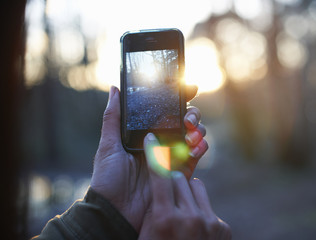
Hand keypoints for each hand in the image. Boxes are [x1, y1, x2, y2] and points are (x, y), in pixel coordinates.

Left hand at [90, 85, 207, 231]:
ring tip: (190, 133)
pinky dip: (201, 148)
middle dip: (192, 114)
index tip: (187, 88)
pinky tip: (194, 148)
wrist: (116, 211)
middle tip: (187, 119)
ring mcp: (172, 155)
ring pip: (194, 134)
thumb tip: (115, 89)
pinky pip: (197, 155)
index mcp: (146, 132)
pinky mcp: (180, 171)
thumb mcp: (108, 145)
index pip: (165, 110)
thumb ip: (113, 117)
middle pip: (185, 120)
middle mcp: (161, 140)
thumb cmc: (108, 178)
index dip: (179, 98)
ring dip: (198, 130)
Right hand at [138, 133, 231, 239]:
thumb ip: (153, 206)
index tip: (151, 138)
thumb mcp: (147, 232)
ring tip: (180, 210)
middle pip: (178, 177)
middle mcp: (189, 218)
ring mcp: (209, 222)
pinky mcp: (222, 228)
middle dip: (171, 181)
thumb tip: (159, 183)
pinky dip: (199, 209)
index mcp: (165, 218)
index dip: (154, 154)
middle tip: (165, 195)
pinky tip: (193, 226)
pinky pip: (207, 204)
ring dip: (187, 192)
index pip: (159, 175)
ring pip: (196, 185)